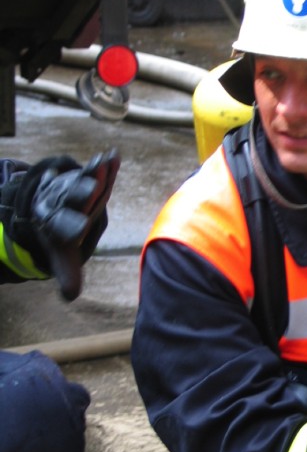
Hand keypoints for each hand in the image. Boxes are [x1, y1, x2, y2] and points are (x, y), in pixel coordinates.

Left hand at [31, 150, 119, 299]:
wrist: (48, 205)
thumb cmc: (60, 235)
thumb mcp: (62, 256)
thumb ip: (68, 275)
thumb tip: (69, 297)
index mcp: (56, 226)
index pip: (64, 227)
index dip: (71, 227)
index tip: (80, 229)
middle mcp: (62, 204)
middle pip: (73, 198)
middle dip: (82, 193)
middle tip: (91, 188)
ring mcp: (72, 188)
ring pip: (83, 180)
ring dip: (94, 172)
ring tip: (102, 163)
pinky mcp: (83, 176)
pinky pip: (94, 170)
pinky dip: (105, 164)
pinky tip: (114, 154)